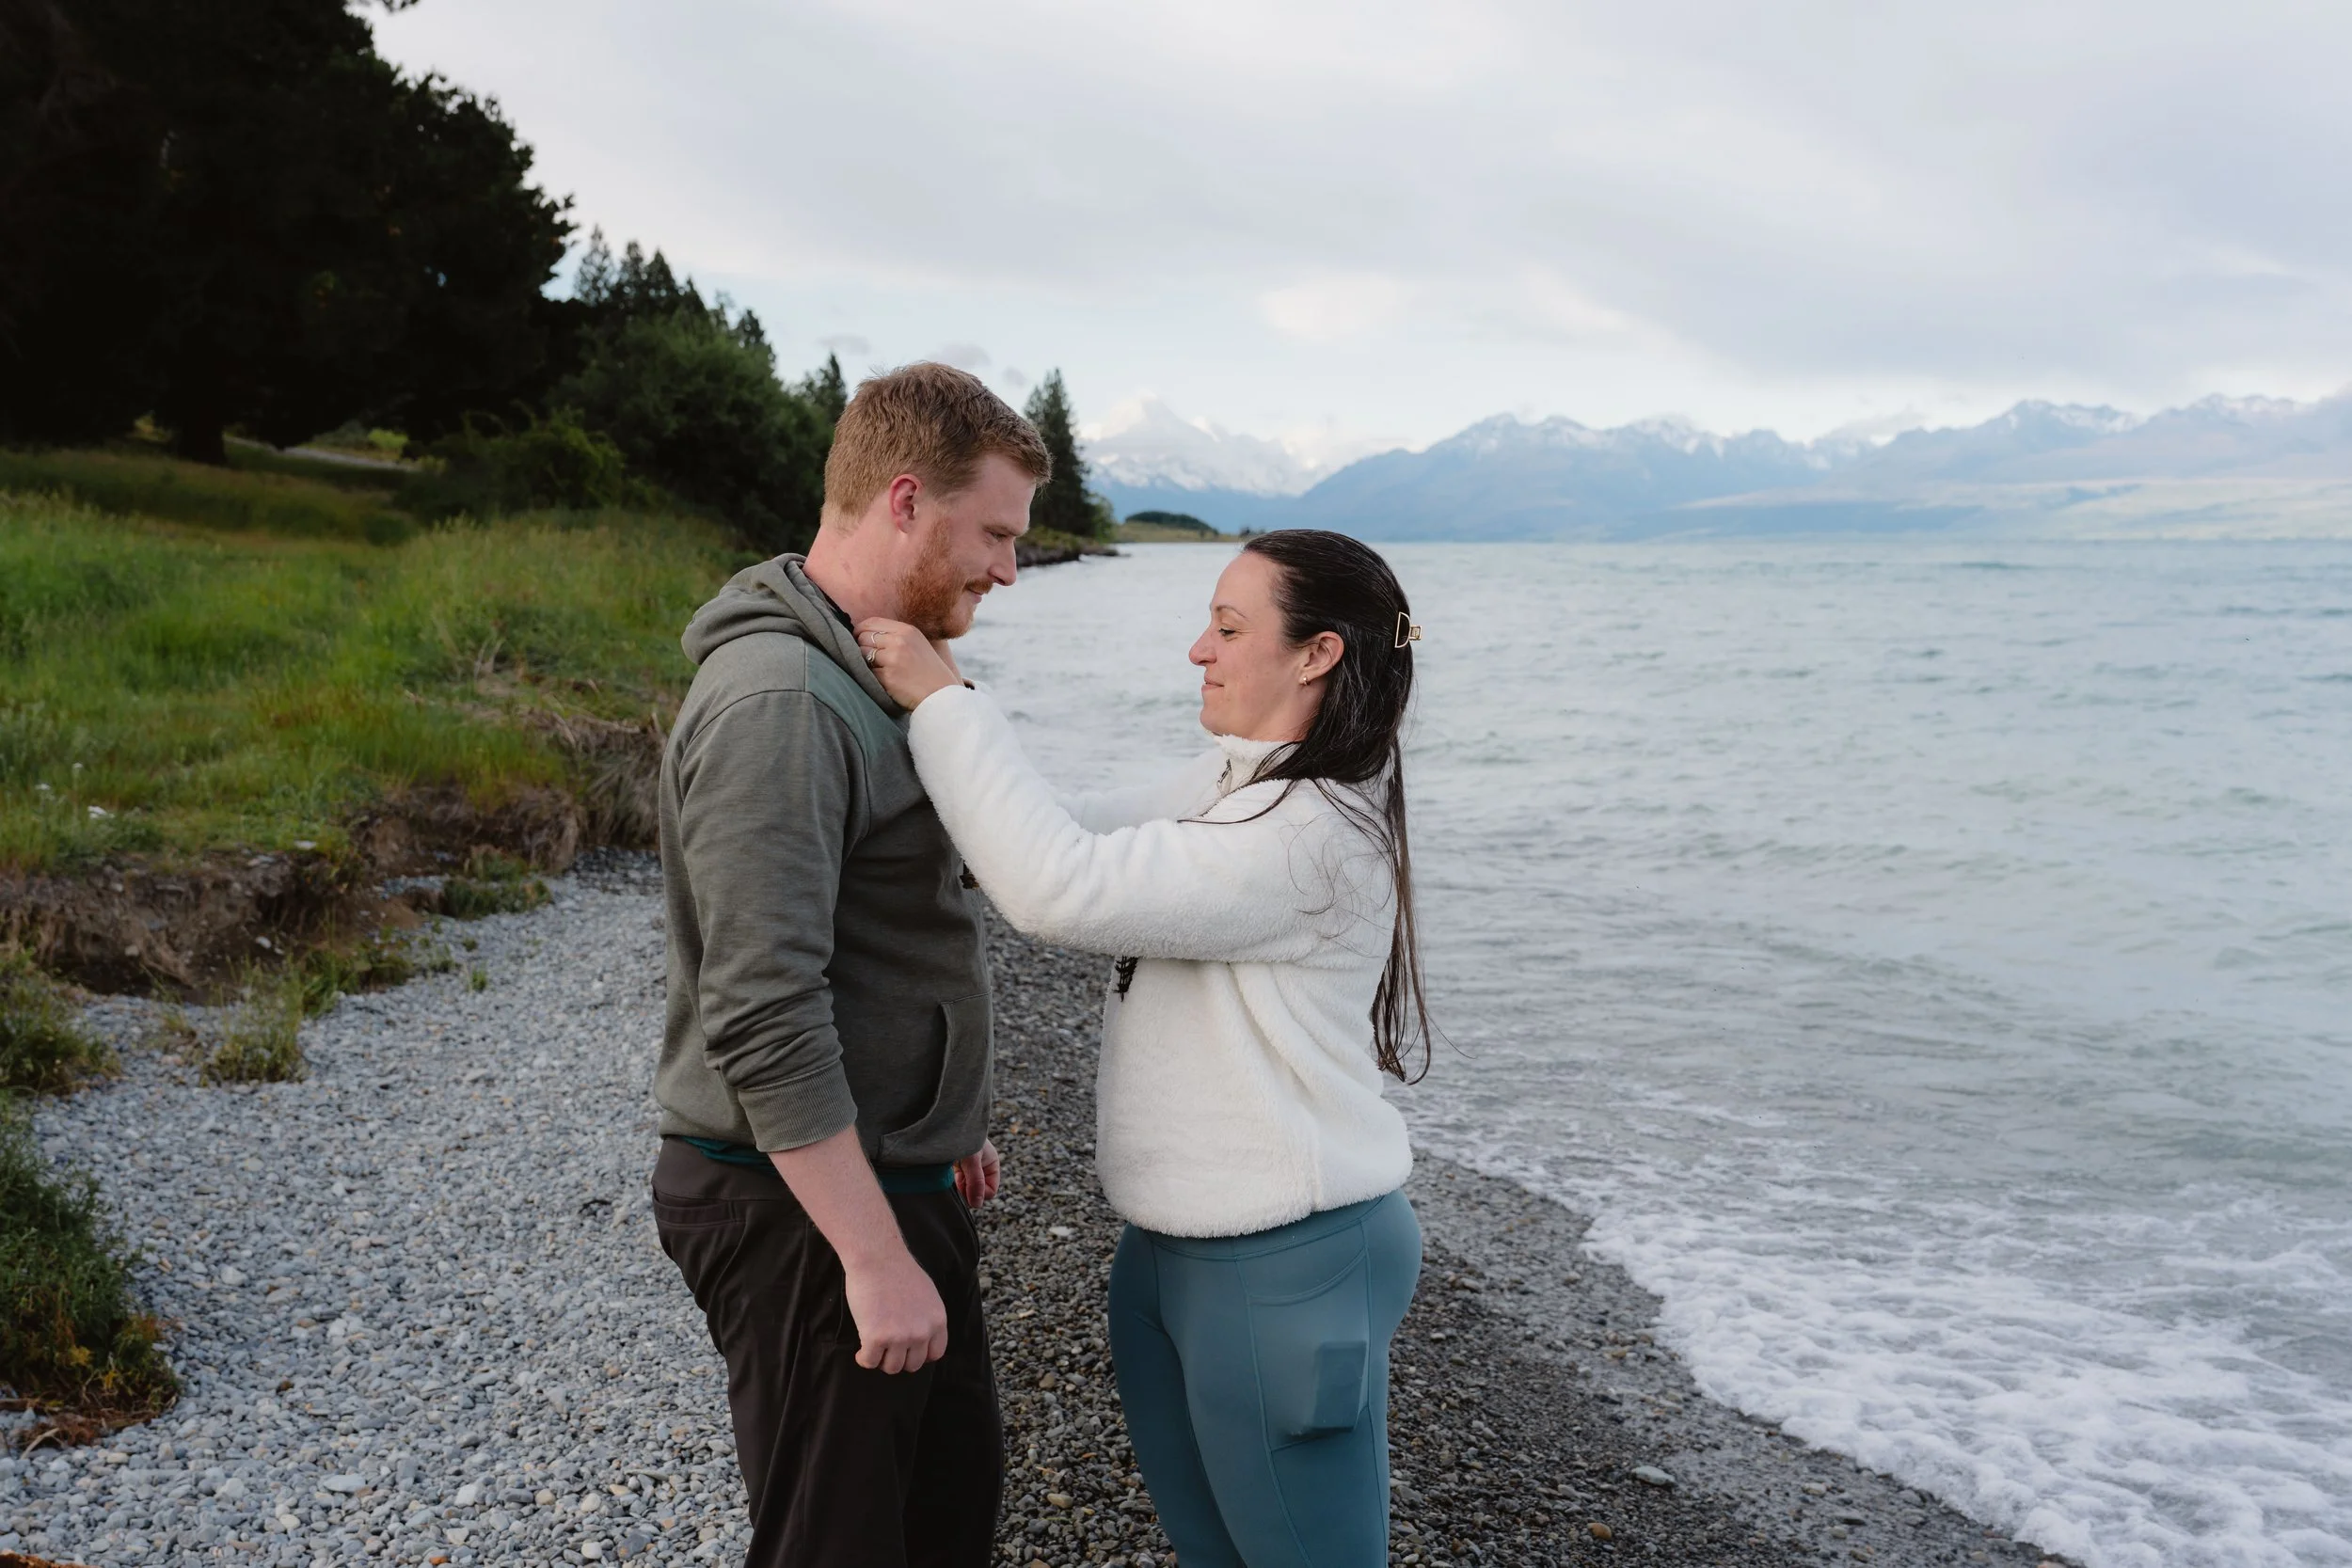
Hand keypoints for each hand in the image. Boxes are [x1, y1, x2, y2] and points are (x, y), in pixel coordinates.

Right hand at [842, 1250, 950, 1373]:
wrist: (877, 1257)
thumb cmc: (898, 1269)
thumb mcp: (926, 1294)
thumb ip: (926, 1316)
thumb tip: (920, 1335)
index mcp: (937, 1320)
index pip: (935, 1353)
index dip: (920, 1355)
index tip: (908, 1351)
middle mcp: (922, 1332)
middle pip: (913, 1364)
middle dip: (899, 1358)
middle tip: (887, 1348)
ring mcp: (899, 1337)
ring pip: (892, 1367)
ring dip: (881, 1360)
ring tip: (874, 1348)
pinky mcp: (876, 1338)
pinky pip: (870, 1362)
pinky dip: (864, 1358)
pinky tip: (861, 1350)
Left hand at [855, 617, 961, 708]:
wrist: (940, 695)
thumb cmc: (927, 671)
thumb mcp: (917, 643)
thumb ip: (895, 635)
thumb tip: (864, 633)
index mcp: (907, 631)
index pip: (872, 622)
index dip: (860, 630)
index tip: (859, 639)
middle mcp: (899, 641)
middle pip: (863, 637)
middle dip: (862, 647)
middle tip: (871, 658)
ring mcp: (893, 659)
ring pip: (862, 654)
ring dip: (865, 662)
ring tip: (879, 670)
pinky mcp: (888, 677)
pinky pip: (867, 672)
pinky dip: (870, 677)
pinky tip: (884, 681)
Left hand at [954, 1138, 999, 1209]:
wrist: (944, 1124)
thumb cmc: (962, 1136)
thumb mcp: (972, 1159)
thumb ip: (976, 1182)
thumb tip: (978, 1205)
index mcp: (991, 1164)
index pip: (990, 1191)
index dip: (979, 1193)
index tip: (966, 1185)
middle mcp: (981, 1169)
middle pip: (977, 1193)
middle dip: (967, 1190)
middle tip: (958, 1178)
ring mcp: (968, 1169)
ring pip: (966, 1190)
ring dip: (958, 1186)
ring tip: (953, 1174)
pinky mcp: (956, 1169)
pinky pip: (956, 1185)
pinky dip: (951, 1183)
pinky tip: (947, 1174)